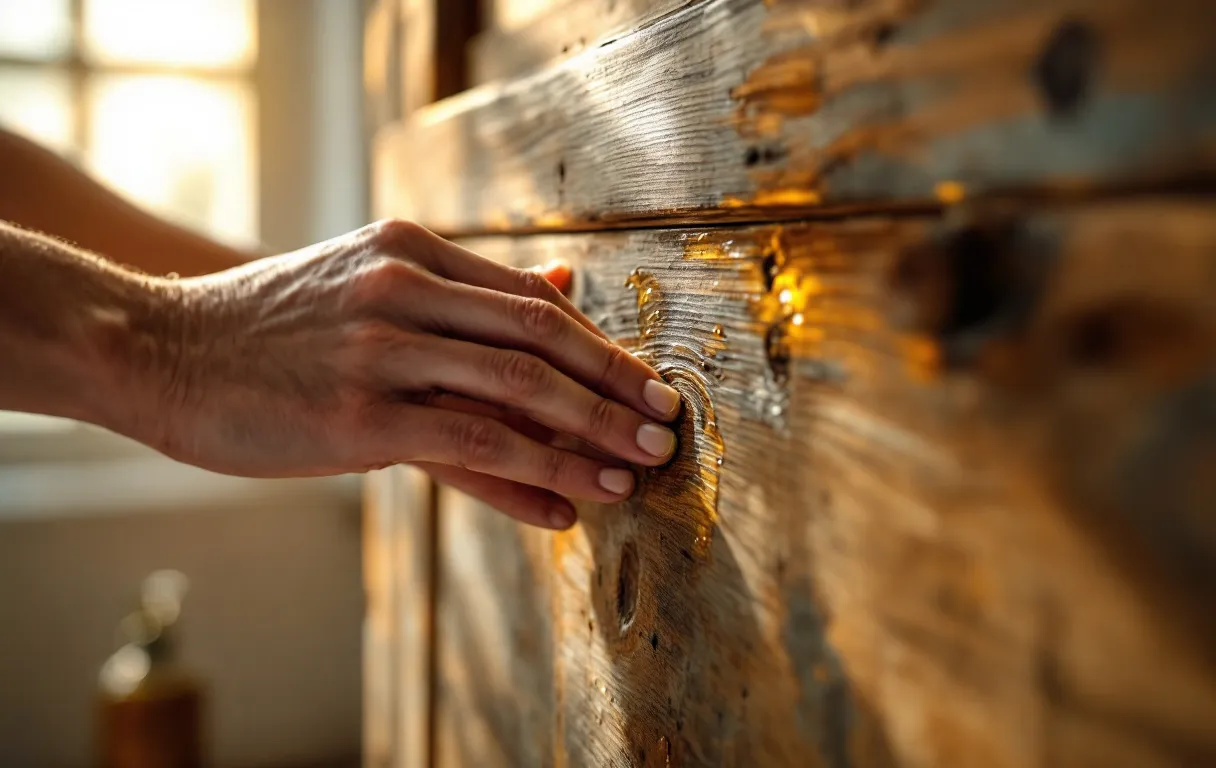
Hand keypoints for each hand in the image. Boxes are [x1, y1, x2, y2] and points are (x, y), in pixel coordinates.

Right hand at [139, 220, 680, 528]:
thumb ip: (470, 290)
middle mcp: (406, 288)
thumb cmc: (273, 325)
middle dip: (615, 386)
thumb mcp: (370, 280)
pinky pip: (472, 449)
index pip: (534, 299)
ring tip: (639, 470)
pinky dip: (533, 478)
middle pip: (542, 338)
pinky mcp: (361, 416)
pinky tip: (571, 506)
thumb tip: (566, 279)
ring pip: (518, 393)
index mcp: (414, 248)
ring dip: (590, 436)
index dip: (599, 345)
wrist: (160, 346)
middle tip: (666, 424)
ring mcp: (384, 350)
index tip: (642, 381)